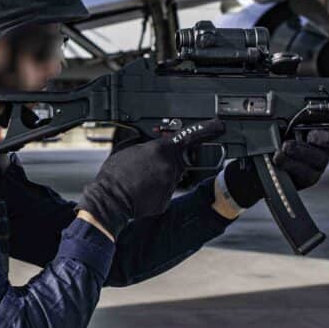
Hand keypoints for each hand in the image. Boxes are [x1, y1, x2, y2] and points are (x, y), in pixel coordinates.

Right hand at [78, 119, 224, 238]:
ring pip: (169, 176)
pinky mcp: (166, 200)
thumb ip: (144, 142)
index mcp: (162, 149)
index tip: (219, 126)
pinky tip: (139, 191)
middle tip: (146, 165)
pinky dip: (153, 191)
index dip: (207, 130)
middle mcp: (171, 166)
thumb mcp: (125, 148)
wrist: (109, 201)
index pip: (191, 136)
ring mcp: (170, 185)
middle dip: (166, 159)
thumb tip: (149, 139)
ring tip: (136, 179)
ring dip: (157, 176)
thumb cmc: (115, 174)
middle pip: (177, 158)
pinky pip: (163, 191)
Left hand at [222, 128, 328, 208]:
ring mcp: (317, 167)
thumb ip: (296, 123)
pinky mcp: (307, 180)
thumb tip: (306, 115)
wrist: (254, 166)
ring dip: (302, 151)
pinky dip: (291, 163)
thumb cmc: (269, 144)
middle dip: (324, 138)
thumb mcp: (280, 128)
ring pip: (319, 159)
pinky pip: (305, 172)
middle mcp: (323, 153)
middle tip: (309, 135)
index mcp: (321, 137)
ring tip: (285, 146)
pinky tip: (280, 158)